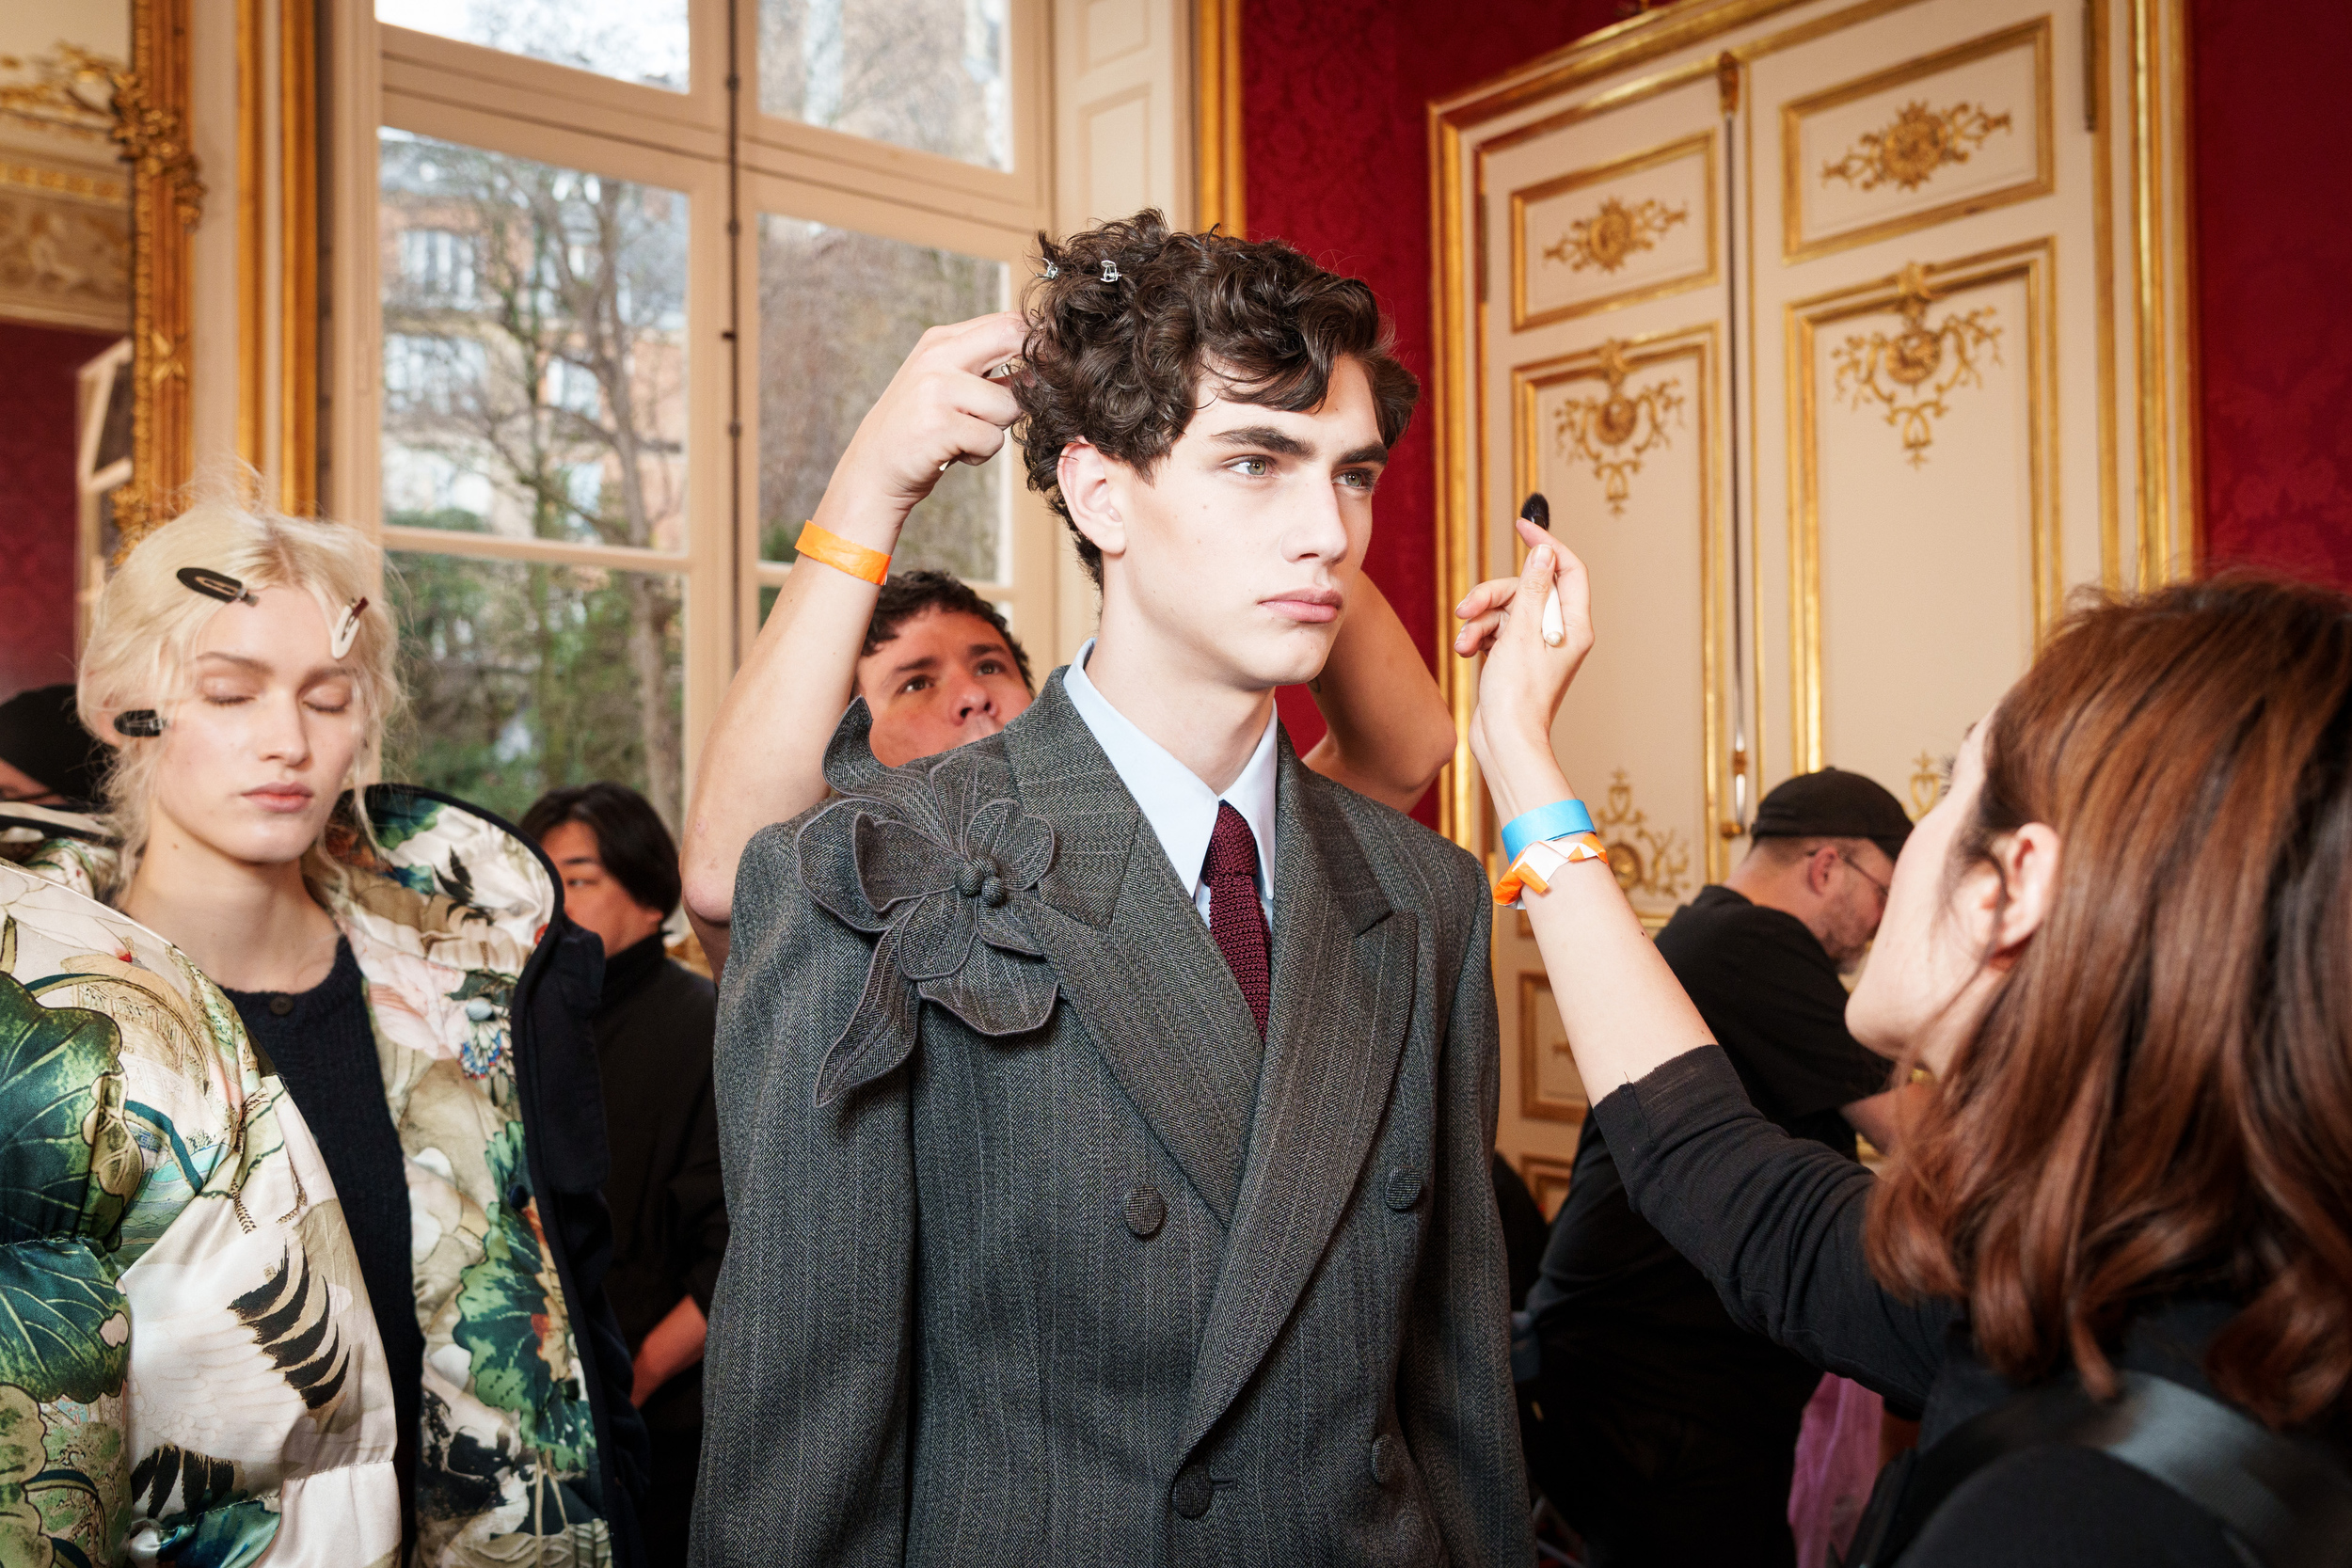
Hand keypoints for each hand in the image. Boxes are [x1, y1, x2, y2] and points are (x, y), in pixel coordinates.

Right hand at [814, 310, 1028, 542]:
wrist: (873, 468)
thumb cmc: (918, 427)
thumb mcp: (945, 382)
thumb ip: (986, 368)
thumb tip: (1045, 366)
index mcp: (941, 340)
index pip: (1007, 321)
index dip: (1038, 343)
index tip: (1050, 368)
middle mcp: (938, 356)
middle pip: (1011, 336)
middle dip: (1032, 370)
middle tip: (1024, 399)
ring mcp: (936, 389)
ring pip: (1009, 405)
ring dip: (996, 430)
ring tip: (966, 436)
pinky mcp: (939, 425)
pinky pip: (992, 440)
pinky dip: (981, 454)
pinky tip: (955, 453)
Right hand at [1459, 516, 1595, 820]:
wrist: (1505, 741)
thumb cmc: (1518, 695)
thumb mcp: (1522, 632)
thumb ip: (1532, 588)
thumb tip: (1543, 553)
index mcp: (1573, 625)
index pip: (1567, 569)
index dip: (1546, 545)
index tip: (1522, 527)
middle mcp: (1559, 633)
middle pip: (1527, 589)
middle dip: (1493, 595)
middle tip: (1468, 608)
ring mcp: (1537, 647)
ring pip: (1506, 610)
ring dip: (1480, 620)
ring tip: (1465, 642)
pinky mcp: (1516, 659)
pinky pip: (1497, 631)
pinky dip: (1479, 637)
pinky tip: (1467, 651)